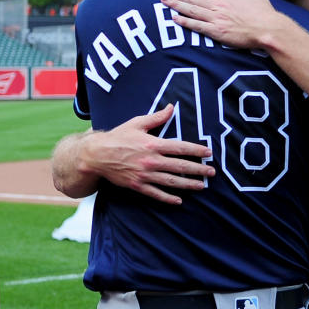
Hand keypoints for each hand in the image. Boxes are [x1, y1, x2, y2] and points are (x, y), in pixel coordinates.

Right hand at [83, 105, 214, 203]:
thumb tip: (171, 107)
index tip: (208, 153)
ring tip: (201, 186)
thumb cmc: (117, 137)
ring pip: (172, 181)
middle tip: (211, 172)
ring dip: (188, 184)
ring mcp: (145, 175)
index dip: (197, 150)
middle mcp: (151, 160)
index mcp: (153, 144)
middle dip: (198, 170)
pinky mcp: (137, 185)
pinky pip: (156, 193)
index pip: (181, 148)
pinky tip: (179, 200)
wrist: (97, 154)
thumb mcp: (137, 123)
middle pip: (180, 166)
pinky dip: (168, 198)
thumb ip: (157, 117)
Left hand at [158, 0, 276, 47]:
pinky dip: (185, 22)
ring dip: (176, 5)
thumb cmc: (264, 13)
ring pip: (192, 10)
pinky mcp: (218, 32)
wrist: (269, 29)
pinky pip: (198, 26)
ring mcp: (217, 19)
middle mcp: (218, 6)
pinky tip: (174, 19)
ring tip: (163, 1)